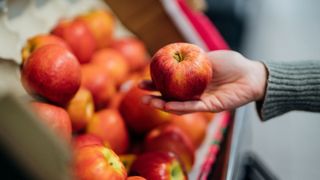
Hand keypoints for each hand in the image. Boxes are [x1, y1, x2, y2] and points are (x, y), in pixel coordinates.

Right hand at [140, 50, 266, 113]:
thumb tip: (174, 55)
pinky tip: (168, 105)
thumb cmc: (232, 64)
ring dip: (163, 105)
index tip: (142, 82)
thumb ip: (193, 59)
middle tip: (141, 97)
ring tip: (149, 102)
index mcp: (192, 82)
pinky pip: (194, 107)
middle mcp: (195, 94)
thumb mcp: (209, 57)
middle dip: (155, 98)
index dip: (156, 84)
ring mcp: (202, 102)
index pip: (170, 85)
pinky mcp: (212, 107)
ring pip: (179, 106)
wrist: (252, 74)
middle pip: (171, 98)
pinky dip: (180, 107)